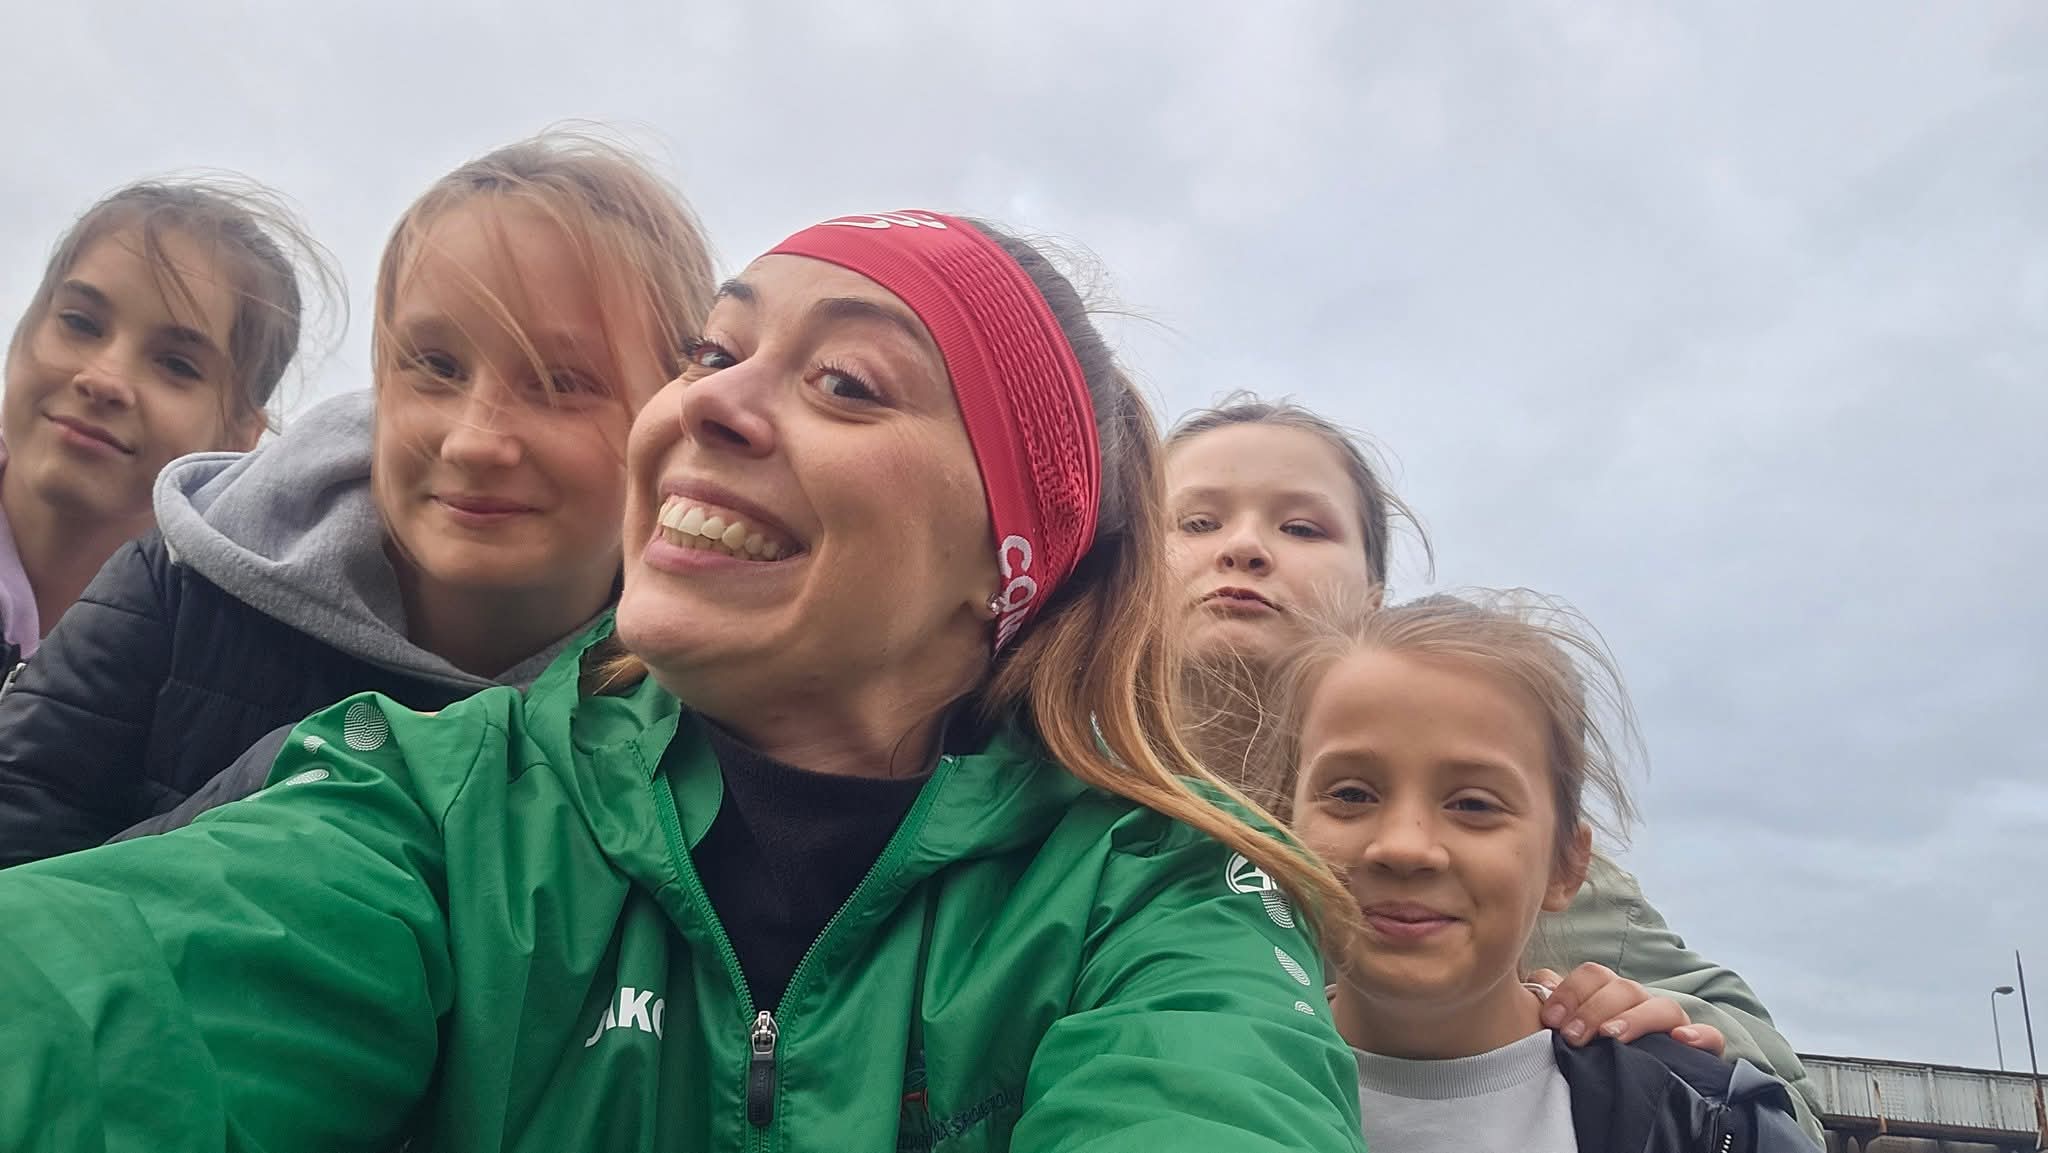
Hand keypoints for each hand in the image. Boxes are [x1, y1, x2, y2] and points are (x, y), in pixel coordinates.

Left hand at [1527, 963, 1726, 1054]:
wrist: (1632, 1091)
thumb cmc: (1591, 1055)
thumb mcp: (1569, 1028)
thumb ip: (1552, 1001)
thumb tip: (1539, 981)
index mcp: (1610, 996)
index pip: (1594, 975)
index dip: (1570, 991)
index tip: (1549, 1019)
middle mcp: (1641, 1005)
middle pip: (1624, 988)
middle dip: (1594, 1010)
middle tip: (1572, 1036)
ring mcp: (1671, 1026)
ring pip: (1663, 1006)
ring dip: (1635, 1019)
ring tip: (1611, 1037)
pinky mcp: (1698, 1052)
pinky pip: (1711, 1037)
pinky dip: (1700, 1036)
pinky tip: (1682, 1041)